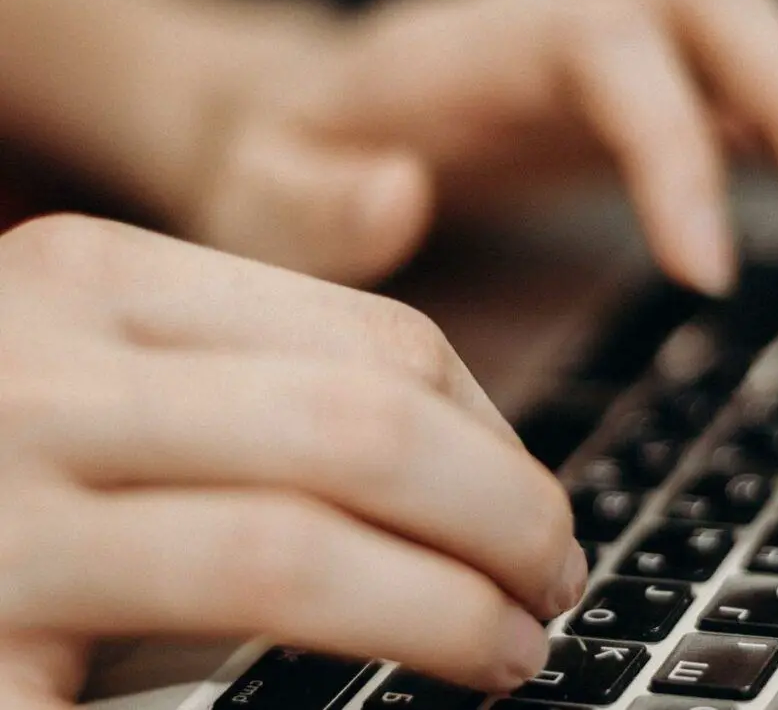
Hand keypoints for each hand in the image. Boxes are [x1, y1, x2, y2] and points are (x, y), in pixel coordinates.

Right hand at [0, 214, 584, 706]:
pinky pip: (208, 660)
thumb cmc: (2, 454)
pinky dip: (348, 666)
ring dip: (449, 601)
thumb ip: (248, 379)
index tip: (530, 504)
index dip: (494, 435)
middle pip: (367, 424)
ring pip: (300, 541)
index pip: (378, 342)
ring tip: (509, 648)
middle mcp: (39, 368)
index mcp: (95, 279)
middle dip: (505, 512)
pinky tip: (399, 690)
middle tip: (552, 580)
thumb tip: (464, 443)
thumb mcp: (109, 371)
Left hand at [185, 0, 777, 290]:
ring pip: (749, 48)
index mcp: (474, 42)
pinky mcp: (629, 101)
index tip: (704, 274)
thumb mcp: (257, 195)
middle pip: (717, 14)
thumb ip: (309, 202)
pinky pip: (738, 101)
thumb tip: (400, 192)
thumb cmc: (277, 164)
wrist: (298, 121)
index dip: (669, 147)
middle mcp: (559, 25)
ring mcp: (605, 58)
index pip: (605, 51)